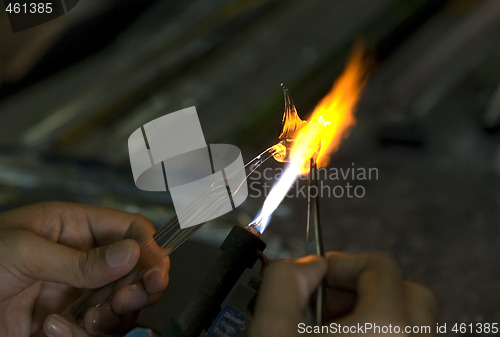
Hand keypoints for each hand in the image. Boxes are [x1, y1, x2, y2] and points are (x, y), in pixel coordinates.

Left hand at [0, 202, 169, 336]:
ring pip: (123, 304)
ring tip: (92, 316)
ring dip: (114, 313)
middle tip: (131, 296)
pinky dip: (84, 334)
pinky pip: (97, 332)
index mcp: (75, 228)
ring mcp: (76, 294)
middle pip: (135, 269)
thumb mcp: (23, 252)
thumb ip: (80, 258)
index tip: (155, 269)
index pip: (129, 229)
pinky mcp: (68, 324)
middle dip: (140, 284)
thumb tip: (131, 253)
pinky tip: (54, 329)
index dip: (149, 246)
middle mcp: (83, 261)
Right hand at [251, 252, 434, 336]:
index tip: (319, 273)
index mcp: (385, 329)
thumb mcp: (273, 328)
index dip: (344, 262)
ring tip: (329, 325)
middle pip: (408, 291)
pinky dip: (375, 331)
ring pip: (407, 319)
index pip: (381, 266)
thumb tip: (305, 264)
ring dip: (369, 310)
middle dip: (364, 286)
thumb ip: (284, 280)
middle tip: (328, 299)